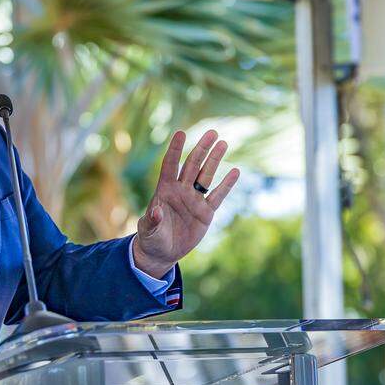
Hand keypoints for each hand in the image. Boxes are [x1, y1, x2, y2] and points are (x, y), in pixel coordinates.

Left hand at [133, 130, 239, 277]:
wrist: (162, 252)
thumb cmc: (151, 239)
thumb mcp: (149, 231)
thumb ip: (152, 221)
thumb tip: (156, 211)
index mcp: (164, 191)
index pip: (170, 165)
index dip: (175, 150)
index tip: (180, 133)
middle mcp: (180, 191)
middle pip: (192, 165)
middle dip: (201, 149)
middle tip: (212, 132)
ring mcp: (194, 200)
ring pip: (206, 176)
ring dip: (214, 160)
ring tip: (223, 143)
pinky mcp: (205, 212)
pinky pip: (218, 196)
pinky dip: (226, 185)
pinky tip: (235, 171)